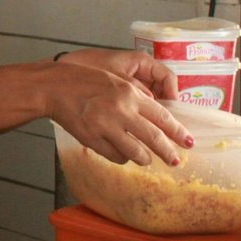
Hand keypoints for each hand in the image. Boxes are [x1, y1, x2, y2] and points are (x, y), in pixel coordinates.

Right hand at [43, 57, 190, 166]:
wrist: (53, 87)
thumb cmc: (82, 80)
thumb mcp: (114, 79)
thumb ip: (135, 95)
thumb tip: (154, 115)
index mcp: (129, 93)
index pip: (162, 117)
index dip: (177, 132)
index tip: (188, 141)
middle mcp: (121, 111)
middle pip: (154, 139)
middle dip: (168, 152)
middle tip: (176, 161)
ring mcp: (105, 127)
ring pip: (136, 153)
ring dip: (144, 158)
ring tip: (146, 159)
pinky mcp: (92, 140)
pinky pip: (115, 156)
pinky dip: (122, 157)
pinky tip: (122, 154)